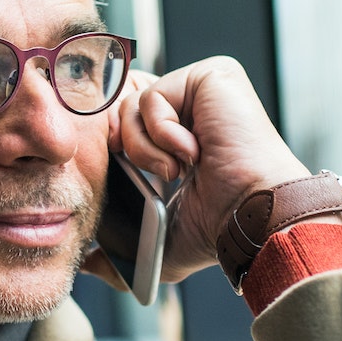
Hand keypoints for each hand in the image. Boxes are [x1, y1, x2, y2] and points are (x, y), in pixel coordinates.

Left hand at [89, 56, 312, 284]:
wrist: (252, 217)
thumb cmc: (219, 229)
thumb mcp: (163, 237)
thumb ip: (124, 247)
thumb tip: (89, 264)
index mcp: (182, 134)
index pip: (129, 119)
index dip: (116, 143)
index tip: (126, 170)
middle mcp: (194, 106)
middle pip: (124, 107)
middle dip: (127, 146)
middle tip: (156, 174)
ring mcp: (202, 88)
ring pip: (133, 104)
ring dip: (147, 148)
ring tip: (180, 169)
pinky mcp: (211, 75)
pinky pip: (152, 97)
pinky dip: (163, 133)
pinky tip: (194, 153)